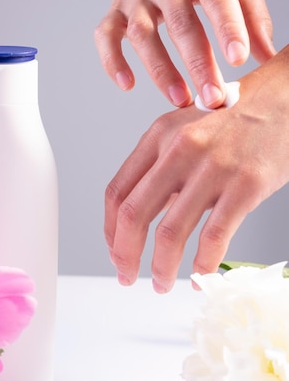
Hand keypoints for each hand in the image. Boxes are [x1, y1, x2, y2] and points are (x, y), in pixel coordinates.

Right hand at [95, 0, 275, 107]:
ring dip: (161, 70)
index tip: (238, 58)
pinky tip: (127, 85)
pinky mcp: (114, 9)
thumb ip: (253, 14)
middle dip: (198, 63)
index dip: (227, 27)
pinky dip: (112, 61)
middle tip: (213, 98)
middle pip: (180, 22)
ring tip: (181, 100)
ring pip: (142, 33)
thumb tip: (267, 56)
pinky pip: (106, 36)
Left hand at [105, 45, 288, 291]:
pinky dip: (203, 266)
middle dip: (125, 255)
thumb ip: (161, 167)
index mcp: (158, 136)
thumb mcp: (186, 128)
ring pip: (171, 233)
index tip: (115, 250)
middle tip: (126, 276)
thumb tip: (140, 217)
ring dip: (161, 268)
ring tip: (162, 283)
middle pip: (134, 215)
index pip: (117, 192)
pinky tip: (200, 277)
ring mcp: (212, 168)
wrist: (285, 97)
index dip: (109, 230)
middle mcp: (178, 150)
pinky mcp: (245, 185)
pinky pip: (214, 238)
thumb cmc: (235, 117)